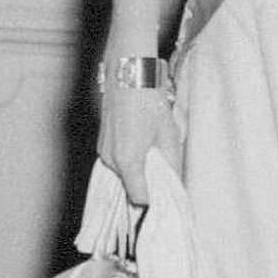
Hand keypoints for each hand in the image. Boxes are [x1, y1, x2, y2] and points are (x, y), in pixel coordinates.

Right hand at [97, 80, 181, 205]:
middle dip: (147, 185)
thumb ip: (172, 161)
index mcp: (128, 160)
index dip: (153, 200)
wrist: (128, 75)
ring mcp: (103, 152)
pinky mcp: (102, 144)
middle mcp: (111, 160)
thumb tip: (175, 181)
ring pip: (123, 174)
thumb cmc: (150, 102)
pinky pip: (116, 163)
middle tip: (165, 183)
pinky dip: (129, 162)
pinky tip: (143, 149)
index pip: (139, 196)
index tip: (165, 202)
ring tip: (156, 161)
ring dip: (138, 172)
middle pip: (130, 186)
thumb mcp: (168, 132)